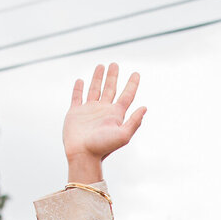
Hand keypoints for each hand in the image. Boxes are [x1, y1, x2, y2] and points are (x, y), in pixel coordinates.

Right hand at [63, 63, 145, 182]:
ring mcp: (89, 111)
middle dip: (113, 76)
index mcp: (116, 114)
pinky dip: (78, 88)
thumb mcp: (123, 135)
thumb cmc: (103, 148)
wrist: (83, 155)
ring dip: (97, 78)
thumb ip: (134, 121)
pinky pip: (77, 97)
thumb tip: (145, 107)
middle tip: (115, 64)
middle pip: (110, 89)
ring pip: (94, 89)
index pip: (126, 95)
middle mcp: (103, 110)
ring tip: (101, 66)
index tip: (137, 73)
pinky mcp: (75, 113)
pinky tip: (80, 80)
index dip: (132, 84)